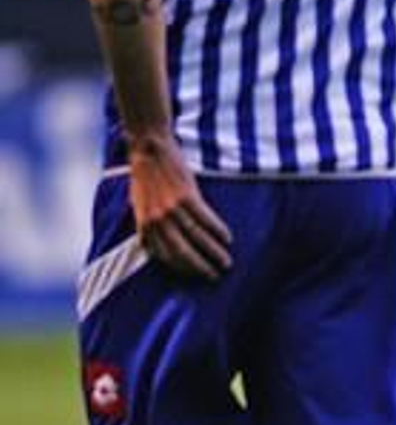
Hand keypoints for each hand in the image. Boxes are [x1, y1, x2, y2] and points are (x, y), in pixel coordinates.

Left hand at [127, 132, 232, 279]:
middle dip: (200, 268)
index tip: (195, 274)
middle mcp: (157, 219)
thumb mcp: (139, 204)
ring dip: (214, 253)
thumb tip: (156, 248)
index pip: (164, 256)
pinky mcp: (187, 196)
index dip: (182, 268)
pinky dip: (218, 231)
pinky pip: (206, 220)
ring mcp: (172, 208)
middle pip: (182, 252)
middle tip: (215, 276)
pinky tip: (228, 239)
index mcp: (144, 223)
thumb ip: (148, 226)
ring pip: (197, 238)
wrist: (148, 148)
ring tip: (226, 262)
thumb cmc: (144, 175)